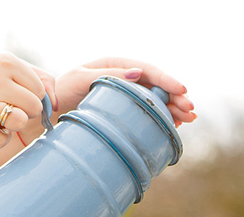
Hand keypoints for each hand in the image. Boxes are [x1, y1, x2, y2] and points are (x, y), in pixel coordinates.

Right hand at [0, 51, 56, 147]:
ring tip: (2, 117)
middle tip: (10, 106)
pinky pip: (2, 140)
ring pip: (20, 122)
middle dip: (26, 111)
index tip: (17, 94)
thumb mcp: (11, 68)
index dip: (32, 96)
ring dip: (15, 124)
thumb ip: (42, 79)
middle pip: (34, 107)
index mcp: (6, 61)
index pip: (40, 90)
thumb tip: (56, 105)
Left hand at [54, 58, 195, 125]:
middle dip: (176, 98)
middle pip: (156, 86)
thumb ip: (108, 75)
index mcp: (116, 65)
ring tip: (188, 119)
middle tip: (191, 111)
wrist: (51, 107)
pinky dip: (161, 118)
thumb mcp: (81, 79)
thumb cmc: (63, 90)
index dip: (167, 80)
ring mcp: (126, 94)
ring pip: (155, 99)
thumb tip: (137, 72)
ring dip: (173, 109)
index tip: (182, 90)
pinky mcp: (124, 109)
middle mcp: (124, 77)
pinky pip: (147, 111)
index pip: (148, 70)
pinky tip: (173, 125)